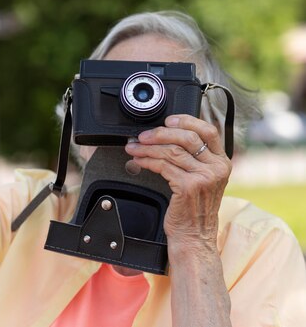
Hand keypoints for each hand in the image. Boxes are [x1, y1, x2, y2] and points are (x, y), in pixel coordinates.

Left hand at [124, 114, 231, 252]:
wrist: (194, 237)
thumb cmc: (193, 209)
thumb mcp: (203, 180)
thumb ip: (194, 159)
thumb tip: (168, 136)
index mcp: (222, 162)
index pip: (208, 130)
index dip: (186, 120)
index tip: (168, 120)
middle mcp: (217, 168)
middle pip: (187, 137)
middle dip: (160, 133)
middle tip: (143, 136)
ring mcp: (204, 177)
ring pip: (171, 151)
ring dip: (148, 147)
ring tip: (134, 148)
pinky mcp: (189, 186)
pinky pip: (163, 165)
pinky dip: (147, 160)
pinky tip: (139, 161)